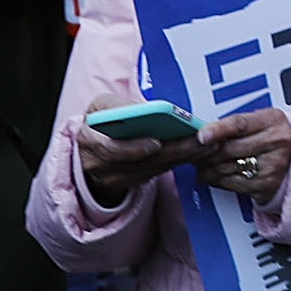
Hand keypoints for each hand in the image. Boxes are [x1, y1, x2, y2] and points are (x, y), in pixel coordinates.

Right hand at [77, 90, 194, 207]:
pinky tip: (192, 152)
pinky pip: (151, 175)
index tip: (157, 143)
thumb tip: (147, 111)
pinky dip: (172, 163)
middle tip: (196, 143)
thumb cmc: (100, 120)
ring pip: (147, 170)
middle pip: (137, 162)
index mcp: (87, 138)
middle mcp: (95, 163)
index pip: (109, 148)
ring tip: (202, 146)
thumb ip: (119, 107)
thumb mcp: (102, 106)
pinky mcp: (123, 183)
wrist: (88, 146)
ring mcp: (108, 177)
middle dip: (169, 152)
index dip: (132, 148)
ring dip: (177, 158)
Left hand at [194, 109, 290, 201]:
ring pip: (225, 168)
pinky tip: (213, 176)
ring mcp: (273, 165)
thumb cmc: (272, 138)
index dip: (218, 130)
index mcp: (273, 120)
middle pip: (228, 149)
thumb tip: (203, 135)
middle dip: (204, 153)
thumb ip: (235, 126)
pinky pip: (231, 184)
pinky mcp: (266, 185)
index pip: (240, 124)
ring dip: (207, 168)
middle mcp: (277, 142)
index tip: (201, 136)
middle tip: (194, 153)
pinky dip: (216, 180)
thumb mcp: (260, 123)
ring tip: (202, 165)